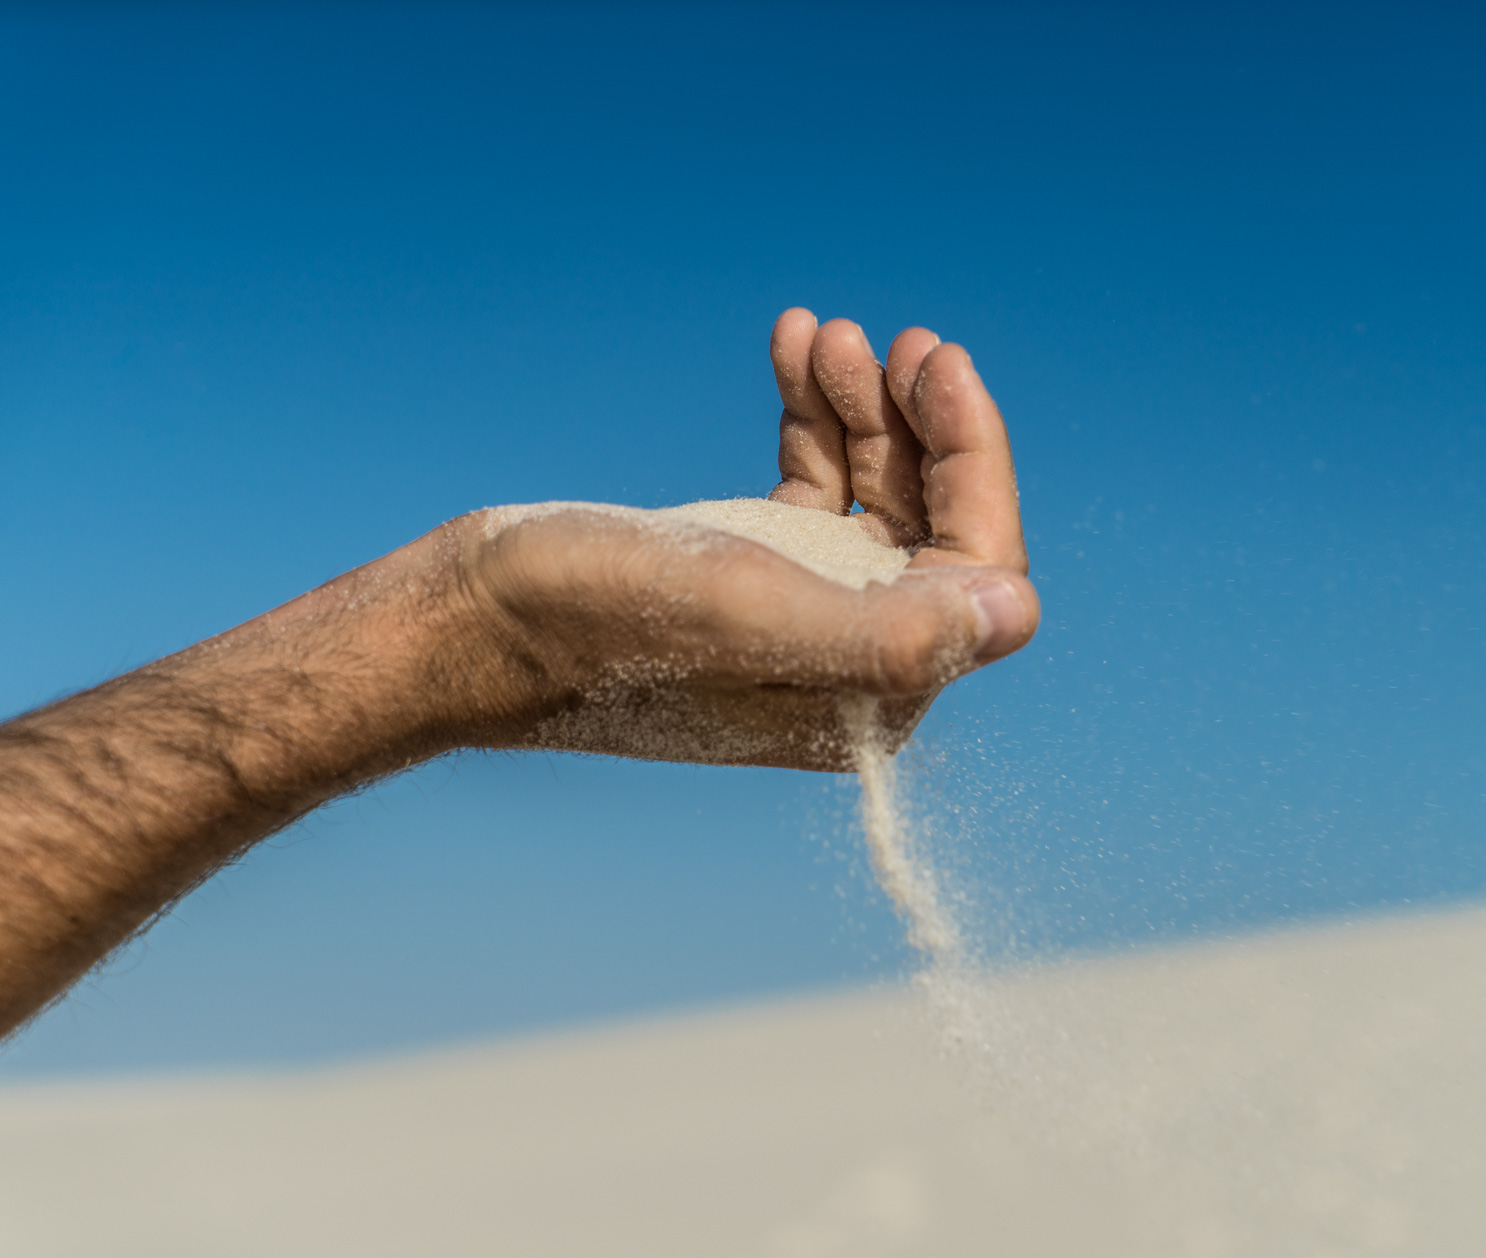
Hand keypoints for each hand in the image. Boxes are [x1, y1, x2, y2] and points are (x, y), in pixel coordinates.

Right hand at [447, 309, 1039, 769]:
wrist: (469, 619)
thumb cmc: (595, 622)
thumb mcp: (752, 615)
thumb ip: (893, 633)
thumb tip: (1017, 612)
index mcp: (871, 695)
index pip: (977, 574)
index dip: (975, 462)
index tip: (937, 365)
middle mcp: (849, 662)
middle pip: (934, 523)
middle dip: (922, 423)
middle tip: (891, 339)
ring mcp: (803, 613)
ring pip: (876, 493)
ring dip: (864, 405)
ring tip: (824, 334)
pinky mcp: (754, 571)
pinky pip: (817, 484)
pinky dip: (813, 415)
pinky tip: (790, 346)